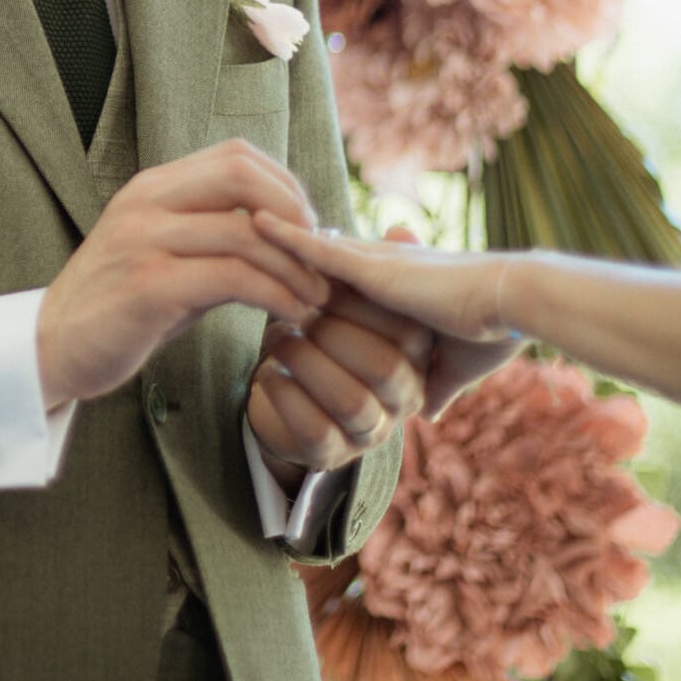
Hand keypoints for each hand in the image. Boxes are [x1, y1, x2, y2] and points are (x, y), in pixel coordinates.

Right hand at [37, 138, 329, 408]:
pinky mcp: (149, 287)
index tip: (308, 229)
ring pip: (245, 232)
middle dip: (295, 214)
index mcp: (152, 188)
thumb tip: (287, 233)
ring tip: (316, 298)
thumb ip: (213, 236)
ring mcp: (144, 241)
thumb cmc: (120, 308)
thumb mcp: (164, 255)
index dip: (285, 185)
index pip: (235, 156)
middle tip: (318, 258)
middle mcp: (146, 203)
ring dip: (294, 267)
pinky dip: (275, 295)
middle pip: (242, 175)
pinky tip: (290, 315)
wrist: (51, 348)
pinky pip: (233, 277)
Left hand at [246, 281, 431, 478]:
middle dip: (334, 332)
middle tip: (293, 304)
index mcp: (417, 360)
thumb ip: (380, 267)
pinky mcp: (331, 454)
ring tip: (274, 335)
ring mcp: (372, 429)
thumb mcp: (369, 309)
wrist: (305, 415)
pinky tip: (264, 375)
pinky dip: (288, 398)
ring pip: (351, 398)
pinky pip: (315, 433)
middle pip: (383, 366)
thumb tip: (398, 225)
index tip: (318, 274)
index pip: (401, 331)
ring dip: (308, 362)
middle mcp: (403, 398)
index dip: (358, 303)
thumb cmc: (343, 344)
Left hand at [255, 216, 526, 417]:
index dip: (314, 269)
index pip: (346, 272)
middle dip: (283, 251)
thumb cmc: (494, 330)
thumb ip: (437, 384)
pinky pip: (315, 249)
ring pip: (310, 251)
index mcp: (397, 283)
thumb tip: (429, 412)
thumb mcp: (457, 365)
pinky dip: (285, 236)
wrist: (514, 303)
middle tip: (243, 237)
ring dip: (277, 246)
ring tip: (235, 227)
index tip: (285, 266)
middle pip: (319, 256)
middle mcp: (381, 264)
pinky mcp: (370, 266)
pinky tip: (254, 221)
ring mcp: (374, 262)